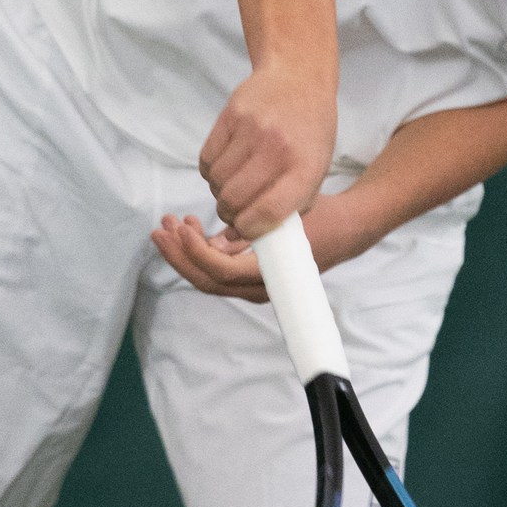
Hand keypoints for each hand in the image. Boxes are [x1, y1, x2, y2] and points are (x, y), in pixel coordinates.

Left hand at [150, 192, 369, 301]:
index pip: (221, 273)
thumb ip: (252, 231)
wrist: (346, 228)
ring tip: (170, 223)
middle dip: (179, 254)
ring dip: (184, 250)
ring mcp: (252, 284)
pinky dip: (199, 249)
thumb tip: (215, 243)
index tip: (184, 227)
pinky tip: (191, 226)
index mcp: (269, 278)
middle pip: (206, 280)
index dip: (197, 253)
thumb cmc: (321, 220)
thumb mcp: (287, 217)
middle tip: (160, 228)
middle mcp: (257, 288)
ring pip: (207, 275)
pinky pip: (217, 268)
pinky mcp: (249, 274)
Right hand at [197, 62, 336, 240]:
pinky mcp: (231, 116)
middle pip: (235, 201)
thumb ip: (289, 206)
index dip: (250, 230)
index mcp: (305, 168)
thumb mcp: (314, 171)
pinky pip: (206, 160)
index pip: (267, 214)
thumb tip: (248, 238)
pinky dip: (210, 172)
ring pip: (217, 182)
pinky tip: (224, 168)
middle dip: (229, 214)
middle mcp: (278, 149)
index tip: (246, 228)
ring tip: (232, 186)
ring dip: (219, 192)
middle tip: (234, 210)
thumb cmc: (309, 134)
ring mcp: (253, 130)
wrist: (299, 79)